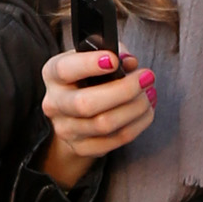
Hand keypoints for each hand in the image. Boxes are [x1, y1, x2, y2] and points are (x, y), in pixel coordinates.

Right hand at [40, 46, 156, 186]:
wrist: (76, 114)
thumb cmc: (90, 79)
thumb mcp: (96, 58)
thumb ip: (114, 53)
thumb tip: (129, 63)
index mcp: (53, 75)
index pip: (65, 69)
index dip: (89, 64)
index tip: (114, 60)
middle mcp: (54, 104)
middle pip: (86, 104)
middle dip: (124, 90)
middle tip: (147, 77)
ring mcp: (66, 129)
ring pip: (104, 124)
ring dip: (135, 108)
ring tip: (149, 94)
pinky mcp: (82, 148)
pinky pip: (115, 140)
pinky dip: (138, 124)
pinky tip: (146, 111)